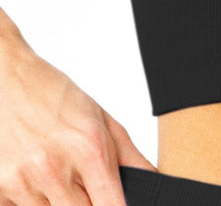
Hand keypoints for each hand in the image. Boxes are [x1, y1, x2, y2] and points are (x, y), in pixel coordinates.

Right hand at [0, 36, 157, 205]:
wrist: (8, 79)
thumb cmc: (55, 96)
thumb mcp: (101, 119)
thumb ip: (130, 157)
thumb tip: (154, 182)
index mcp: (89, 149)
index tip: (118, 203)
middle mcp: (56, 170)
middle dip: (89, 202)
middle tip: (83, 180)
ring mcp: (24, 183)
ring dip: (59, 202)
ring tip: (57, 172)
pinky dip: (33, 201)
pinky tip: (34, 177)